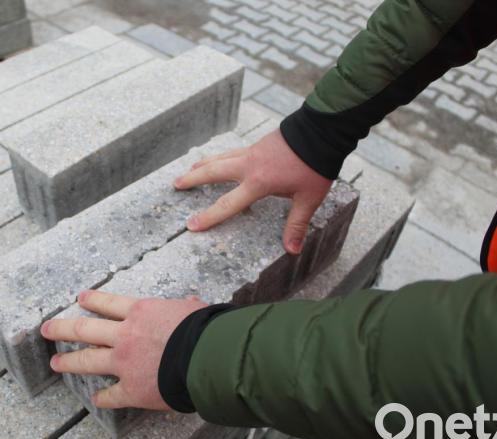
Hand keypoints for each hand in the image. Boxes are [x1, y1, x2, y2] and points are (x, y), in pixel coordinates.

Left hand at [41, 290, 206, 409]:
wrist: (206, 357)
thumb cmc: (204, 329)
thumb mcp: (192, 309)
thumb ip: (185, 307)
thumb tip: (191, 302)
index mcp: (140, 312)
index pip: (109, 303)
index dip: (93, 300)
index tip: (81, 298)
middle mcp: (125, 335)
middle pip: (85, 328)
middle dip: (62, 328)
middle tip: (47, 329)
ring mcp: (124, 363)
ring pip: (88, 360)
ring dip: (69, 361)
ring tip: (56, 363)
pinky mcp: (131, 389)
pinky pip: (111, 396)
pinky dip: (102, 399)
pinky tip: (96, 400)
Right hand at [174, 129, 332, 254]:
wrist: (321, 130)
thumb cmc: (315, 165)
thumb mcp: (309, 198)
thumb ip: (297, 224)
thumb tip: (292, 250)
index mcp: (258, 182)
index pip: (228, 204)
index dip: (209, 217)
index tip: (191, 225)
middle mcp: (249, 166)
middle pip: (212, 172)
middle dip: (192, 179)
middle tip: (176, 184)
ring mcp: (252, 152)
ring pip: (220, 158)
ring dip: (203, 164)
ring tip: (190, 168)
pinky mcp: (258, 144)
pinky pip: (232, 152)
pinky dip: (221, 156)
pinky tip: (220, 158)